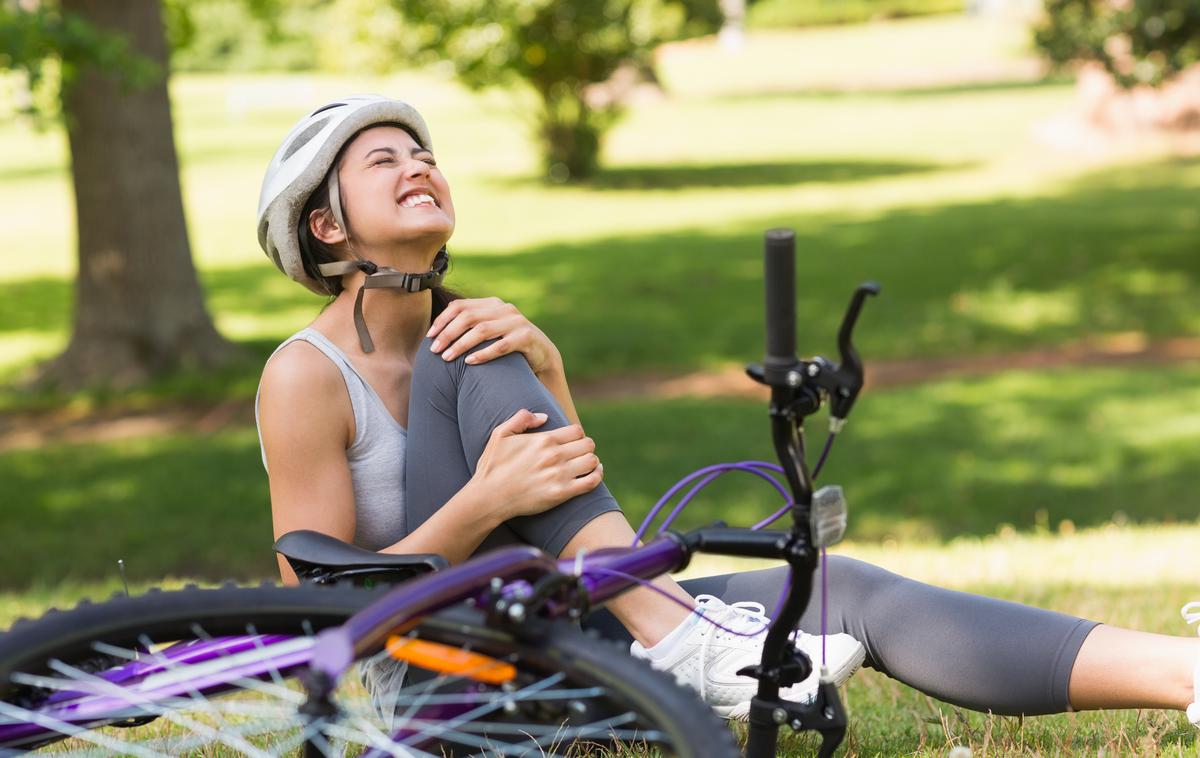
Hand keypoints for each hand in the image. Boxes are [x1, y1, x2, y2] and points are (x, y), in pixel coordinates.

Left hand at [427, 297, 561, 375]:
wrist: (542, 355)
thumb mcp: (490, 331)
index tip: (429, 336)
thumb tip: (436, 332)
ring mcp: (516, 322)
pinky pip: (501, 345)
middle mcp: (504, 309)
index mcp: (492, 304)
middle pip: (468, 317)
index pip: (460, 306)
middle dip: (448, 333)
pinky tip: (469, 362)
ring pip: (482, 330)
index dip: (442, 320)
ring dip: (461, 344)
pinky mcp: (526, 337)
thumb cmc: (508, 345)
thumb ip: (471, 327)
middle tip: (434, 350)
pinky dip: (483, 354)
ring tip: (447, 357)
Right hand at [471, 409, 602, 519]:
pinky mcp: (562, 493)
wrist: (489, 498)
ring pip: (592, 460)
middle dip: (585, 447)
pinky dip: (597, 476)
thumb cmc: (492, 466)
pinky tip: (594, 473)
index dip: (576, 435)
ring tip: (585, 464)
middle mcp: (554, 455)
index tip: (571, 442)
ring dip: (591, 461)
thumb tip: (544, 416)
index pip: (577, 430)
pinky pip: (592, 481)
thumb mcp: (500, 434)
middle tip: (577, 454)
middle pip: (588, 444)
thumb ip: (522, 418)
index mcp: (543, 440)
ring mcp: (560, 475)